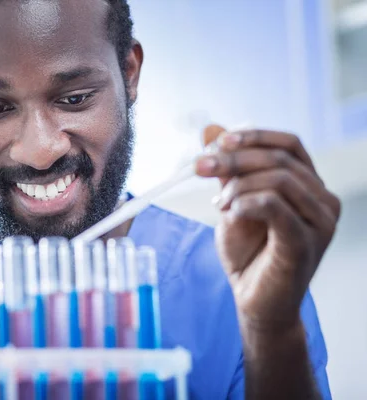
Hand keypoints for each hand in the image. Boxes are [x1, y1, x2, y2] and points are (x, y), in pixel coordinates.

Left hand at [196, 125, 340, 331]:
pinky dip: (246, 203)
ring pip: (279, 179)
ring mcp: (319, 222)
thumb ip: (227, 170)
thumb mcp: (232, 204)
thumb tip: (211, 130)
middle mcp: (322, 200)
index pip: (290, 144)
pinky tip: (229, 213)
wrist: (254, 301)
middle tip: (200, 167)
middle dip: (234, 158)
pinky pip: (276, 206)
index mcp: (309, 186)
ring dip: (238, 186)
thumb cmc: (248, 254)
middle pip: (281, 159)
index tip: (218, 141)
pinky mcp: (305, 242)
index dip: (254, 136)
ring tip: (219, 205)